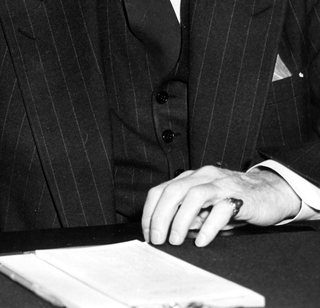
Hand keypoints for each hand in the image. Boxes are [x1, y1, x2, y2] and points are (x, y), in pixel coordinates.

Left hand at [142, 166, 300, 247]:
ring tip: (175, 241)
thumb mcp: (205, 208)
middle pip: (172, 191)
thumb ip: (188, 216)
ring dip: (180, 220)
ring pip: (193, 196)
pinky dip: (208, 226)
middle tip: (157, 240)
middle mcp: (202, 177)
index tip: (147, 234)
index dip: (149, 212)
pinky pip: (221, 209)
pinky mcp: (240, 197)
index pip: (160, 191)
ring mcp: (221, 185)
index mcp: (190, 178)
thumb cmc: (234, 201)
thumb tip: (167, 232)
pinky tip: (201, 241)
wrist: (271, 193)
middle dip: (160, 217)